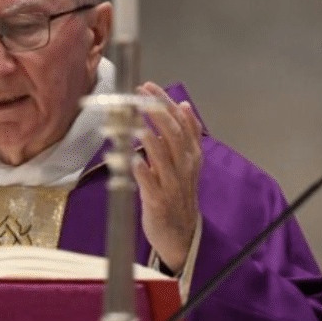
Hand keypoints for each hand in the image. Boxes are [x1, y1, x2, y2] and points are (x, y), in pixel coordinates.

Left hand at [133, 83, 202, 272]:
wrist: (182, 234)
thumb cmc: (179, 194)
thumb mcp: (186, 162)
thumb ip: (184, 135)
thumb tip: (183, 105)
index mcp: (191, 155)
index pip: (181, 122)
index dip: (165, 103)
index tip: (148, 86)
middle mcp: (184, 167)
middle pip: (174, 134)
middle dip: (156, 113)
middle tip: (138, 96)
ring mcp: (172, 184)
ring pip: (163, 157)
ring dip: (149, 138)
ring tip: (135, 122)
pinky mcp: (158, 202)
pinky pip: (149, 184)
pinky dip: (140, 170)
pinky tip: (130, 158)